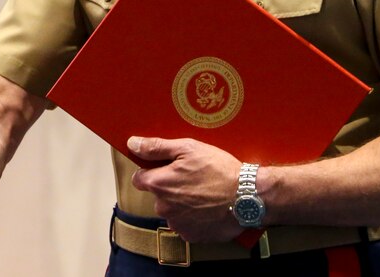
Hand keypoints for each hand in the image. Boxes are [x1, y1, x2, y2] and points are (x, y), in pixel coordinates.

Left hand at [128, 135, 244, 242]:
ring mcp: (177, 224)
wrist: (247, 197)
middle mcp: (163, 207)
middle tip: (193, 178)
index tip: (168, 168)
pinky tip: (209, 207)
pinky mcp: (192, 236)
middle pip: (158, 195)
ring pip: (172, 211)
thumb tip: (132, 143)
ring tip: (204, 193)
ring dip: (182, 204)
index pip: (139, 179)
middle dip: (170, 188)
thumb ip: (156, 147)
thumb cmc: (219, 169)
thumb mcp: (188, 149)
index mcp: (159, 184)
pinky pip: (186, 225)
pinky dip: (194, 217)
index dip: (152, 171)